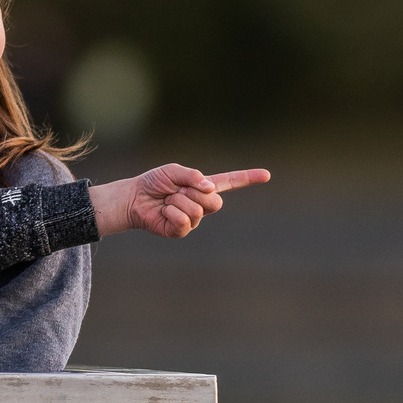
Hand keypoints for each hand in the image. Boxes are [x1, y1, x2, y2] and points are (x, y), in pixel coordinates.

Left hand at [89, 165, 270, 238]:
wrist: (134, 197)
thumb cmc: (154, 183)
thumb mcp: (172, 171)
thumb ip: (192, 175)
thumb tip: (209, 188)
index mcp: (203, 187)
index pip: (231, 182)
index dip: (248, 178)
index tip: (267, 175)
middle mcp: (201, 204)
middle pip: (215, 203)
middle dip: (194, 194)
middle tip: (177, 191)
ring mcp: (192, 219)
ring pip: (197, 211)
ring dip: (178, 201)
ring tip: (167, 200)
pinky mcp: (180, 231)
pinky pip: (183, 221)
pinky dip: (171, 211)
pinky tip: (164, 210)